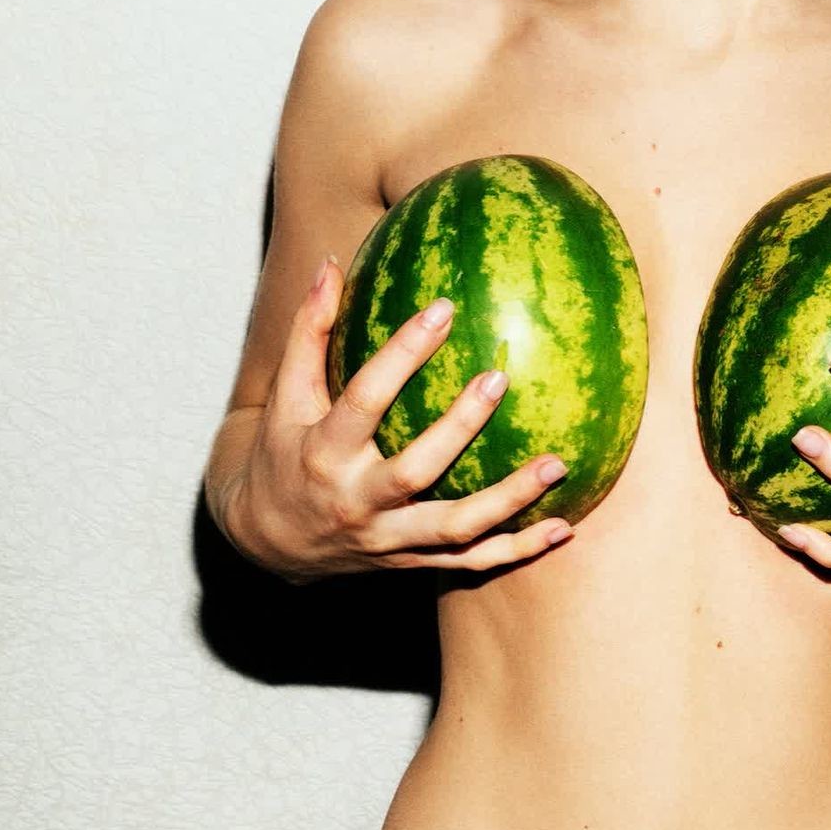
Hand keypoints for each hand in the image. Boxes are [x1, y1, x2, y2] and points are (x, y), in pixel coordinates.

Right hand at [225, 257, 572, 584]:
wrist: (267, 542)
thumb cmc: (285, 451)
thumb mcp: (287, 394)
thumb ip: (311, 331)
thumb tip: (332, 265)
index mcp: (325, 451)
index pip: (365, 399)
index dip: (403, 354)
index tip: (443, 307)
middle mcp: (357, 501)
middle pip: (415, 470)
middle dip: (459, 427)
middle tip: (501, 377)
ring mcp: (387, 539)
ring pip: (454, 527)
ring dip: (510, 501)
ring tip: (557, 463)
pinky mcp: (411, 563)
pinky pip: (471, 564)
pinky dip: (516, 550)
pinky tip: (563, 525)